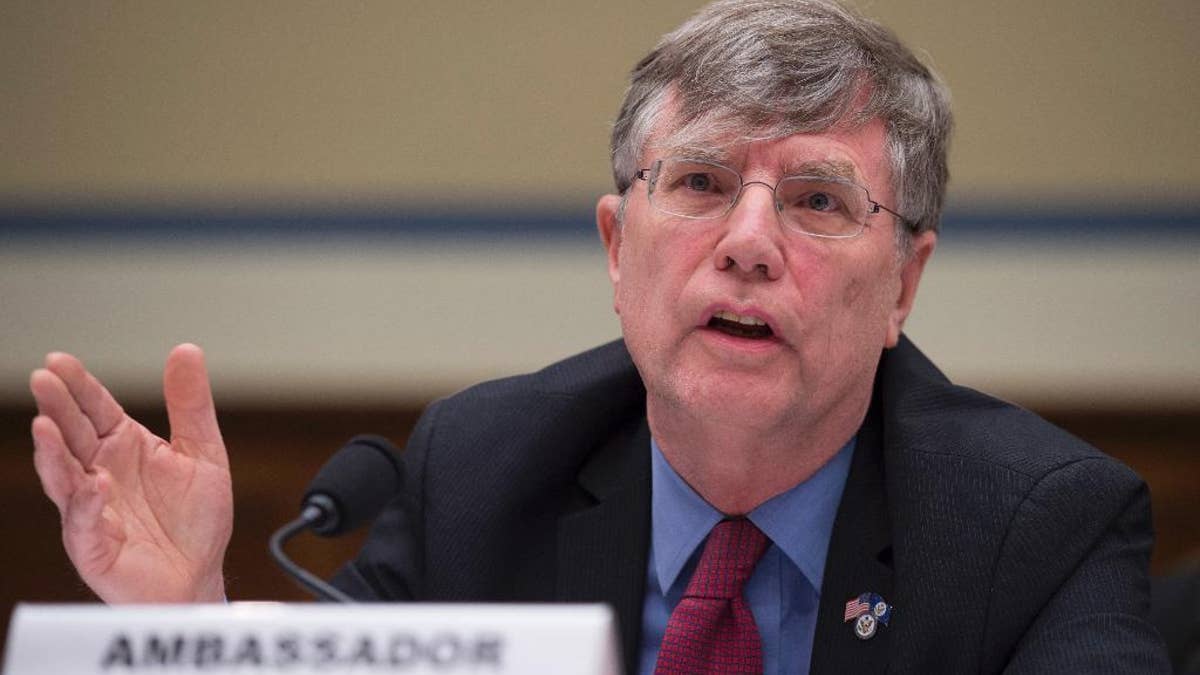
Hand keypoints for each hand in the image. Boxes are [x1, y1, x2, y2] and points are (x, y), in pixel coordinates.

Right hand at [29, 344, 231, 602]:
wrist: (199, 576)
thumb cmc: (195, 519)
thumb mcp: (203, 452)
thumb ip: (191, 404)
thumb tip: (185, 350)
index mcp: (124, 447)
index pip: (95, 409)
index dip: (78, 386)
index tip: (59, 360)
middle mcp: (100, 473)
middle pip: (72, 435)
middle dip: (56, 408)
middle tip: (43, 379)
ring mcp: (91, 510)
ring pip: (64, 478)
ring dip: (53, 453)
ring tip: (45, 426)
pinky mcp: (93, 547)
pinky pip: (85, 524)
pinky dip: (88, 504)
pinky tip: (95, 484)